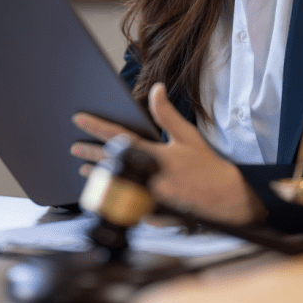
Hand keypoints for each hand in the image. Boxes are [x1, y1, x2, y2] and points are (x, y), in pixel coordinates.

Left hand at [71, 84, 265, 225]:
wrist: (227, 198)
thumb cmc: (207, 166)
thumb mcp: (188, 136)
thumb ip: (167, 114)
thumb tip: (156, 89)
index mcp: (157, 156)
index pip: (120, 138)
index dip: (97, 127)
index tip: (79, 119)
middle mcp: (150, 178)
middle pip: (111, 163)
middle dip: (90, 154)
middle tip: (75, 147)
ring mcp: (149, 198)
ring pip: (115, 186)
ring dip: (99, 177)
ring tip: (85, 170)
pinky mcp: (152, 214)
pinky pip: (128, 206)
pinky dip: (117, 198)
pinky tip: (107, 193)